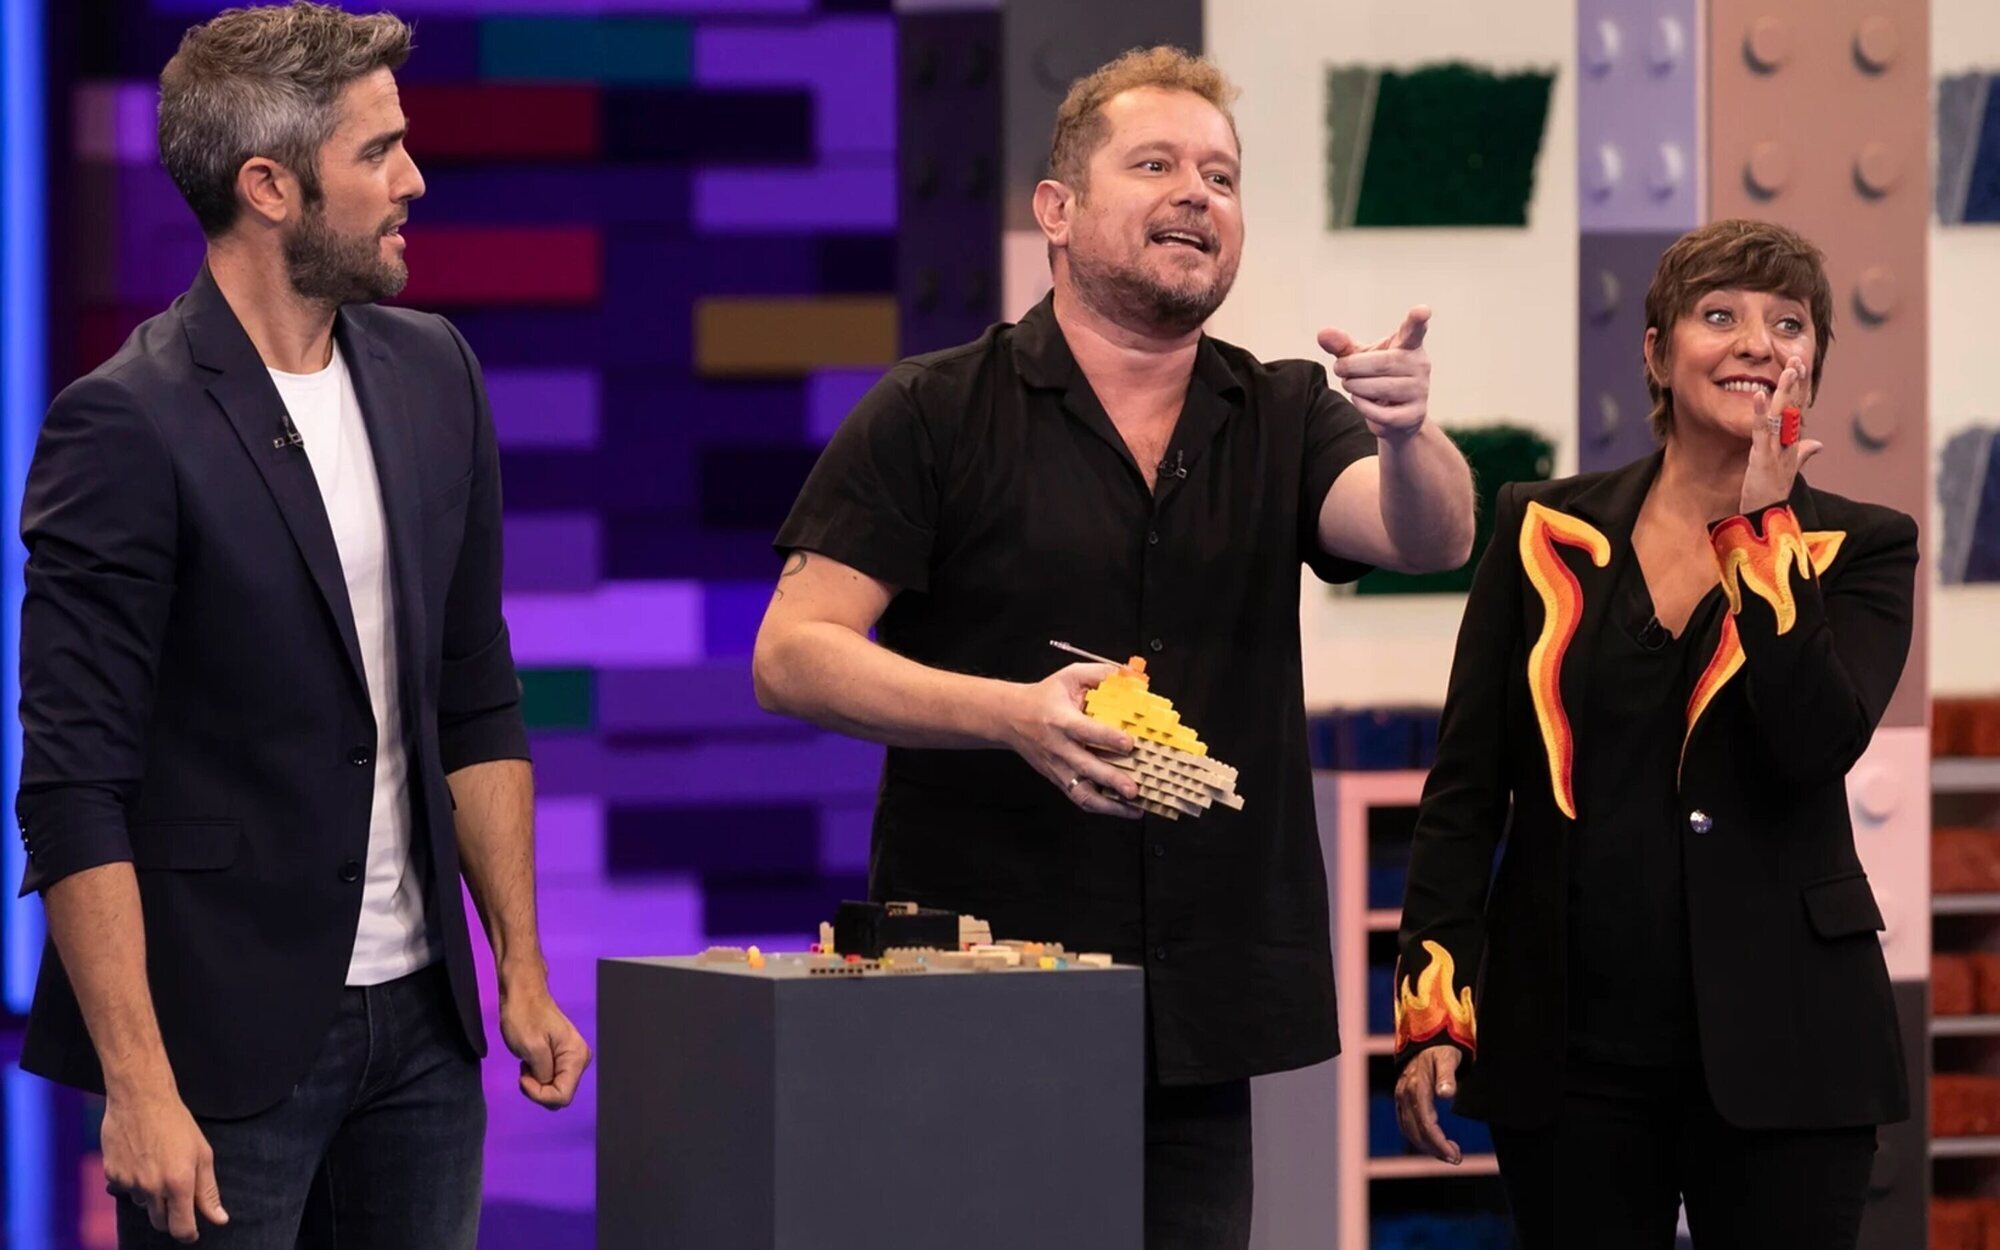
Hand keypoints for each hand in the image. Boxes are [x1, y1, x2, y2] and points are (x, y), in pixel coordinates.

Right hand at [101, 1087, 226, 1241]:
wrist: (141, 1099)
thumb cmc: (177, 1124)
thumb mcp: (202, 1155)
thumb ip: (208, 1191)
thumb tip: (219, 1219)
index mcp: (179, 1183)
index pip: (181, 1227)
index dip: (189, 1234)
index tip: (192, 1232)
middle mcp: (152, 1188)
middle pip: (160, 1222)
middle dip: (171, 1216)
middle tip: (178, 1194)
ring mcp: (129, 1182)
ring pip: (143, 1204)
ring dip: (152, 1196)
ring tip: (159, 1165)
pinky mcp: (111, 1175)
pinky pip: (125, 1189)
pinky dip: (134, 1182)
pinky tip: (141, 1159)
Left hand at [500, 979, 591, 1108]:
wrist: (523, 994)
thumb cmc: (524, 1016)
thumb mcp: (532, 1048)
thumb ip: (543, 1074)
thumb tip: (547, 1085)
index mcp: (576, 1056)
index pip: (563, 1096)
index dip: (539, 1094)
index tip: (523, 1077)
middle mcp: (579, 1060)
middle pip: (560, 1094)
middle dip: (538, 1089)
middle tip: (524, 1070)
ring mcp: (571, 1059)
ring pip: (554, 1089)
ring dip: (536, 1082)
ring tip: (526, 1063)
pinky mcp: (561, 1058)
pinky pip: (551, 1080)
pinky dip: (537, 1076)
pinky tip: (529, 1062)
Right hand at [1000, 663, 1142, 818]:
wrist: (1011, 718)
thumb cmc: (1045, 697)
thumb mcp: (1069, 677)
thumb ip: (1100, 675)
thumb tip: (1131, 676)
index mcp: (1061, 720)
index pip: (1085, 731)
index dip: (1108, 738)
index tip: (1129, 743)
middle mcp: (1059, 748)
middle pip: (1086, 768)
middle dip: (1111, 780)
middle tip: (1133, 789)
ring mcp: (1058, 768)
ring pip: (1082, 793)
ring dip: (1109, 805)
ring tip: (1134, 808)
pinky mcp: (1058, 780)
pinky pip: (1080, 798)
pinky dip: (1102, 808)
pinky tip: (1123, 810)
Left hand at [1319, 306, 1432, 440]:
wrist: (1395, 416)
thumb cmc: (1377, 378)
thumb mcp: (1359, 358)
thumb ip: (1342, 346)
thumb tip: (1323, 333)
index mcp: (1408, 345)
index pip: (1414, 330)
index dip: (1418, 320)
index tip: (1422, 310)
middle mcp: (1419, 365)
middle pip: (1381, 363)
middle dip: (1352, 367)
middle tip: (1340, 369)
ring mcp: (1420, 390)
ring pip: (1380, 388)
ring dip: (1355, 387)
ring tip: (1351, 385)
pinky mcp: (1414, 414)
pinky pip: (1381, 412)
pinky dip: (1363, 407)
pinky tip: (1362, 401)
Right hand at [1393, 1045, 1463, 1164]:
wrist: (1426, 1040)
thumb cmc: (1441, 1050)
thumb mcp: (1448, 1058)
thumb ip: (1447, 1076)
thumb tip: (1446, 1094)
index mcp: (1416, 1087)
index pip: (1426, 1124)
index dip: (1439, 1143)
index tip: (1454, 1155)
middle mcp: (1404, 1094)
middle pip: (1416, 1131)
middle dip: (1435, 1149)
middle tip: (1456, 1158)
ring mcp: (1401, 1097)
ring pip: (1409, 1131)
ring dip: (1427, 1146)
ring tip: (1448, 1154)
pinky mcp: (1401, 1100)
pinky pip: (1406, 1124)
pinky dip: (1418, 1138)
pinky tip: (1433, 1143)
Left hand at [1741, 352, 1822, 515]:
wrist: (1766, 519)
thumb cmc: (1772, 494)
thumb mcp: (1788, 470)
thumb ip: (1803, 454)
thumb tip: (1818, 443)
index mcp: (1792, 444)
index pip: (1798, 410)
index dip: (1799, 388)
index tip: (1799, 366)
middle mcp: (1789, 445)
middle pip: (1795, 408)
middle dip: (1796, 383)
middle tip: (1797, 357)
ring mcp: (1777, 451)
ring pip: (1783, 416)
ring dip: (1785, 391)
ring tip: (1787, 369)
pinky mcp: (1762, 458)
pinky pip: (1762, 431)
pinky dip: (1761, 413)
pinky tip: (1760, 395)